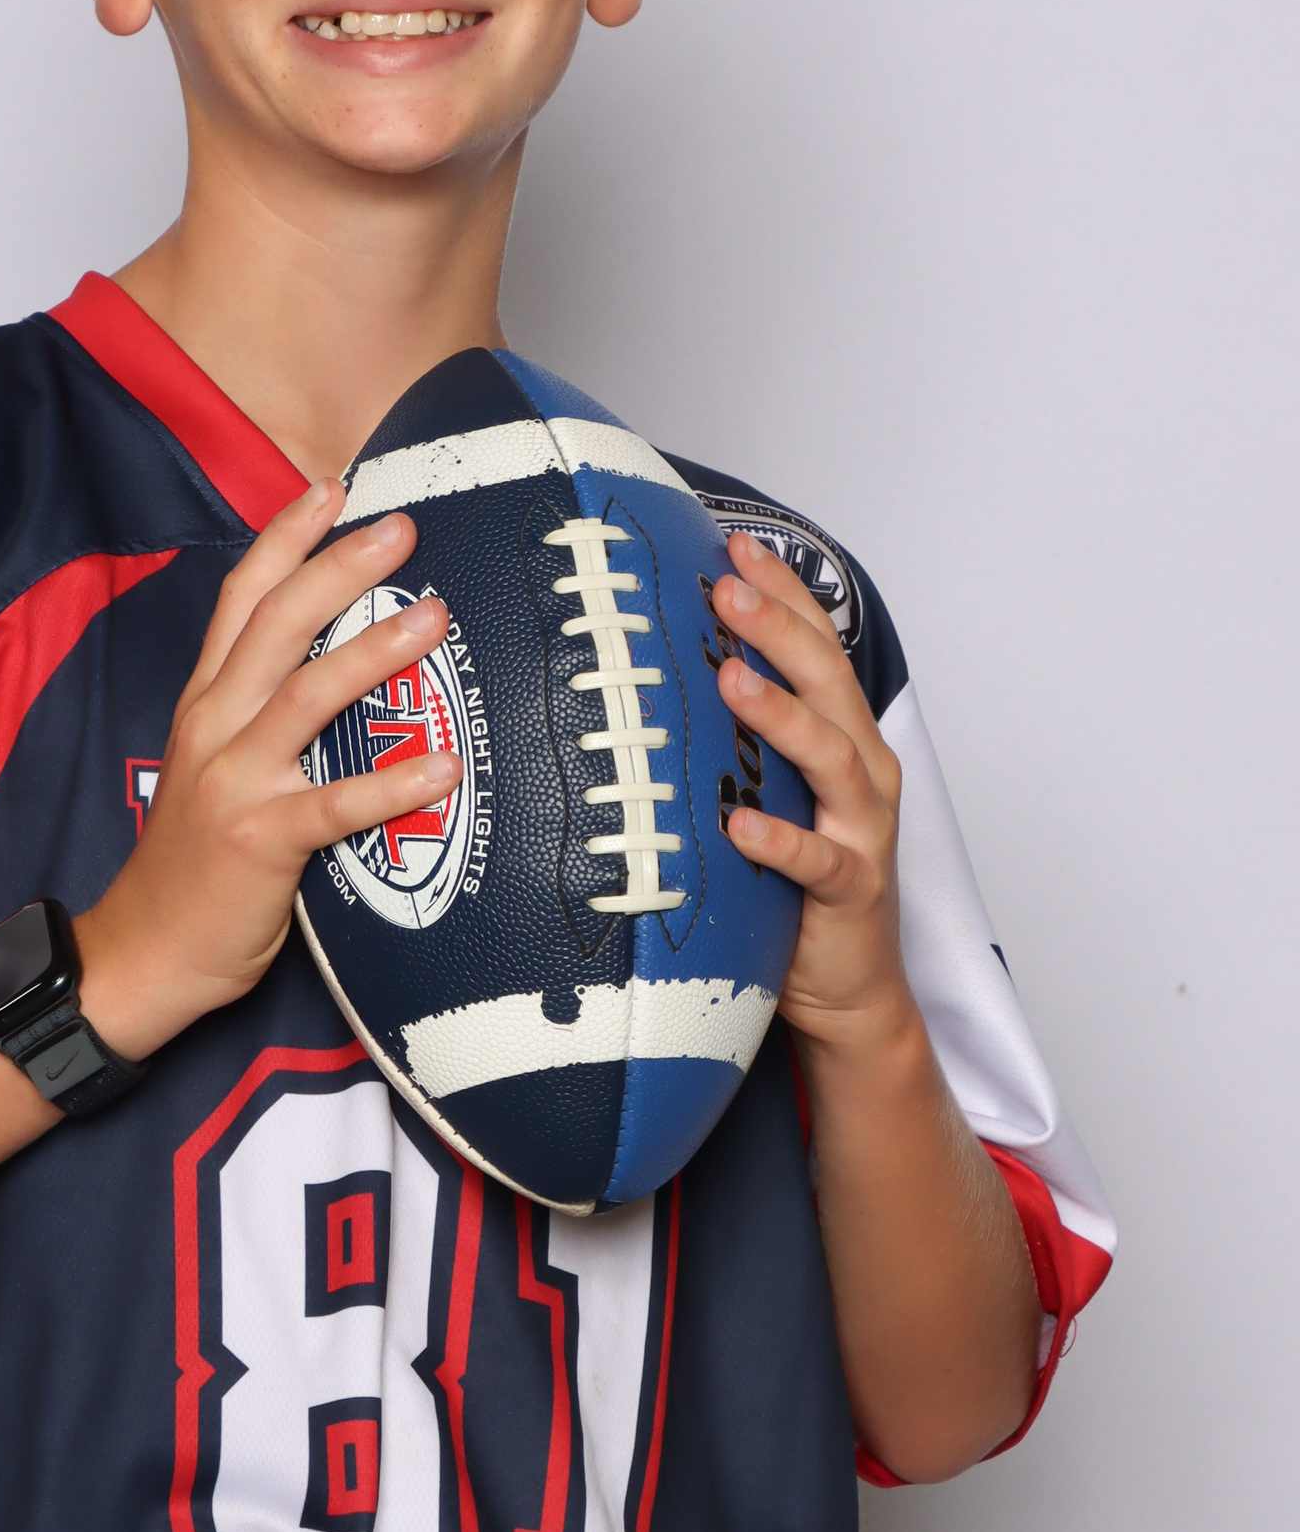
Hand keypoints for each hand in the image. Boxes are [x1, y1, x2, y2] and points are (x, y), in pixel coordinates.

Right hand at [74, 482, 460, 1059]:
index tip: (333, 488)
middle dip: (339, 568)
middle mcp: (215, 726)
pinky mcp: (260, 841)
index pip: (241, 598)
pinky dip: (393, 783)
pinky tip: (445, 766)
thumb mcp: (211, 766)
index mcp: (205, 703)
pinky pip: (335, 805)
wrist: (142, 952)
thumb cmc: (192, 862)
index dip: (286, 538)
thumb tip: (333, 668)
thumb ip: (257, 715)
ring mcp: (235, 781)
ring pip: (307, 696)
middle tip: (403, 529)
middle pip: (276, 625)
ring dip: (374, 650)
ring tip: (433, 617)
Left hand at [708, 532, 909, 1049]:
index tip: (736, 546)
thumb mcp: (772, 790)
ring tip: (730, 681)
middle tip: (726, 590)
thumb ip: (741, 736)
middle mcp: (862, 772)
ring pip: (831, 758)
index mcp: (845, 736)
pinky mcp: (850, 891)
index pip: (818, 647)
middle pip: (828, 683)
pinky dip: (780, 841)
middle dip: (778, 629)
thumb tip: (668, 669)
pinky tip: (739, 826)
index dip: (783, 594)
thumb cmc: (799, 879)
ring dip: (780, 715)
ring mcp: (862, 830)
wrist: (848, 985)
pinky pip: (816, 862)